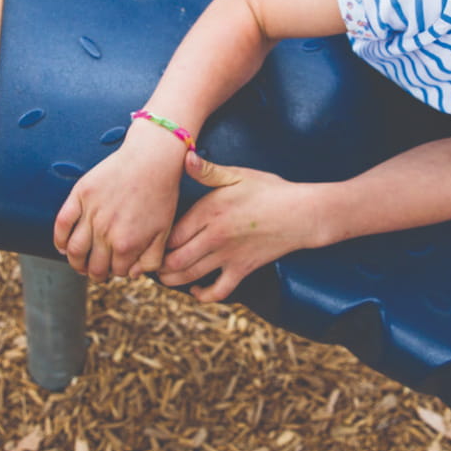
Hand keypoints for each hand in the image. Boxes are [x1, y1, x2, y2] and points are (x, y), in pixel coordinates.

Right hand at [53, 133, 185, 279]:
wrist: (151, 159)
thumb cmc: (161, 195)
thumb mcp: (164, 231)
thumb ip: (151, 258)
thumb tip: (133, 274)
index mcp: (127, 244)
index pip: (115, 271)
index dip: (116, 272)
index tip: (116, 268)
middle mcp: (105, 232)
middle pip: (93, 266)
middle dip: (95, 273)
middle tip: (95, 272)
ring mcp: (90, 213)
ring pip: (74, 250)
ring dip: (75, 263)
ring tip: (79, 264)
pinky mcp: (80, 195)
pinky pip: (62, 223)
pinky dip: (59, 239)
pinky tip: (63, 247)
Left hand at [158, 151, 327, 302]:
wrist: (301, 214)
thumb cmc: (270, 191)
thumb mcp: (237, 175)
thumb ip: (207, 170)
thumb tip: (185, 155)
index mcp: (209, 212)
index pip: (171, 234)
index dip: (156, 242)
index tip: (149, 241)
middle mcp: (214, 237)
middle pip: (175, 260)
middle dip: (158, 266)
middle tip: (149, 263)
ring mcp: (228, 256)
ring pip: (190, 276)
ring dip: (172, 280)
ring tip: (164, 277)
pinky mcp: (242, 270)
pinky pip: (219, 290)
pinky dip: (204, 295)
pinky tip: (196, 290)